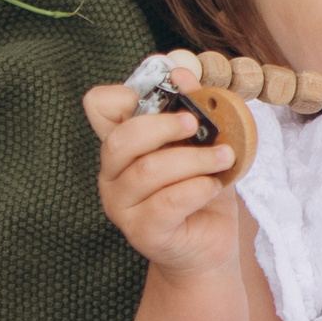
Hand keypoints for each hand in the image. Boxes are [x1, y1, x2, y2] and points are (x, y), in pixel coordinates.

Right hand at [83, 71, 238, 277]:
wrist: (208, 246)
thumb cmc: (201, 190)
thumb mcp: (202, 144)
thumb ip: (194, 110)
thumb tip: (184, 74)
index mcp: (123, 144)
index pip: (98, 106)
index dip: (125, 93)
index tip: (168, 92)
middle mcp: (113, 174)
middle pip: (120, 139)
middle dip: (163, 126)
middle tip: (198, 124)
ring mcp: (122, 206)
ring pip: (149, 171)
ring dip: (194, 159)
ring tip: (223, 158)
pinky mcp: (142, 232)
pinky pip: (167, 203)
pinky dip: (196, 188)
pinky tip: (213, 186)